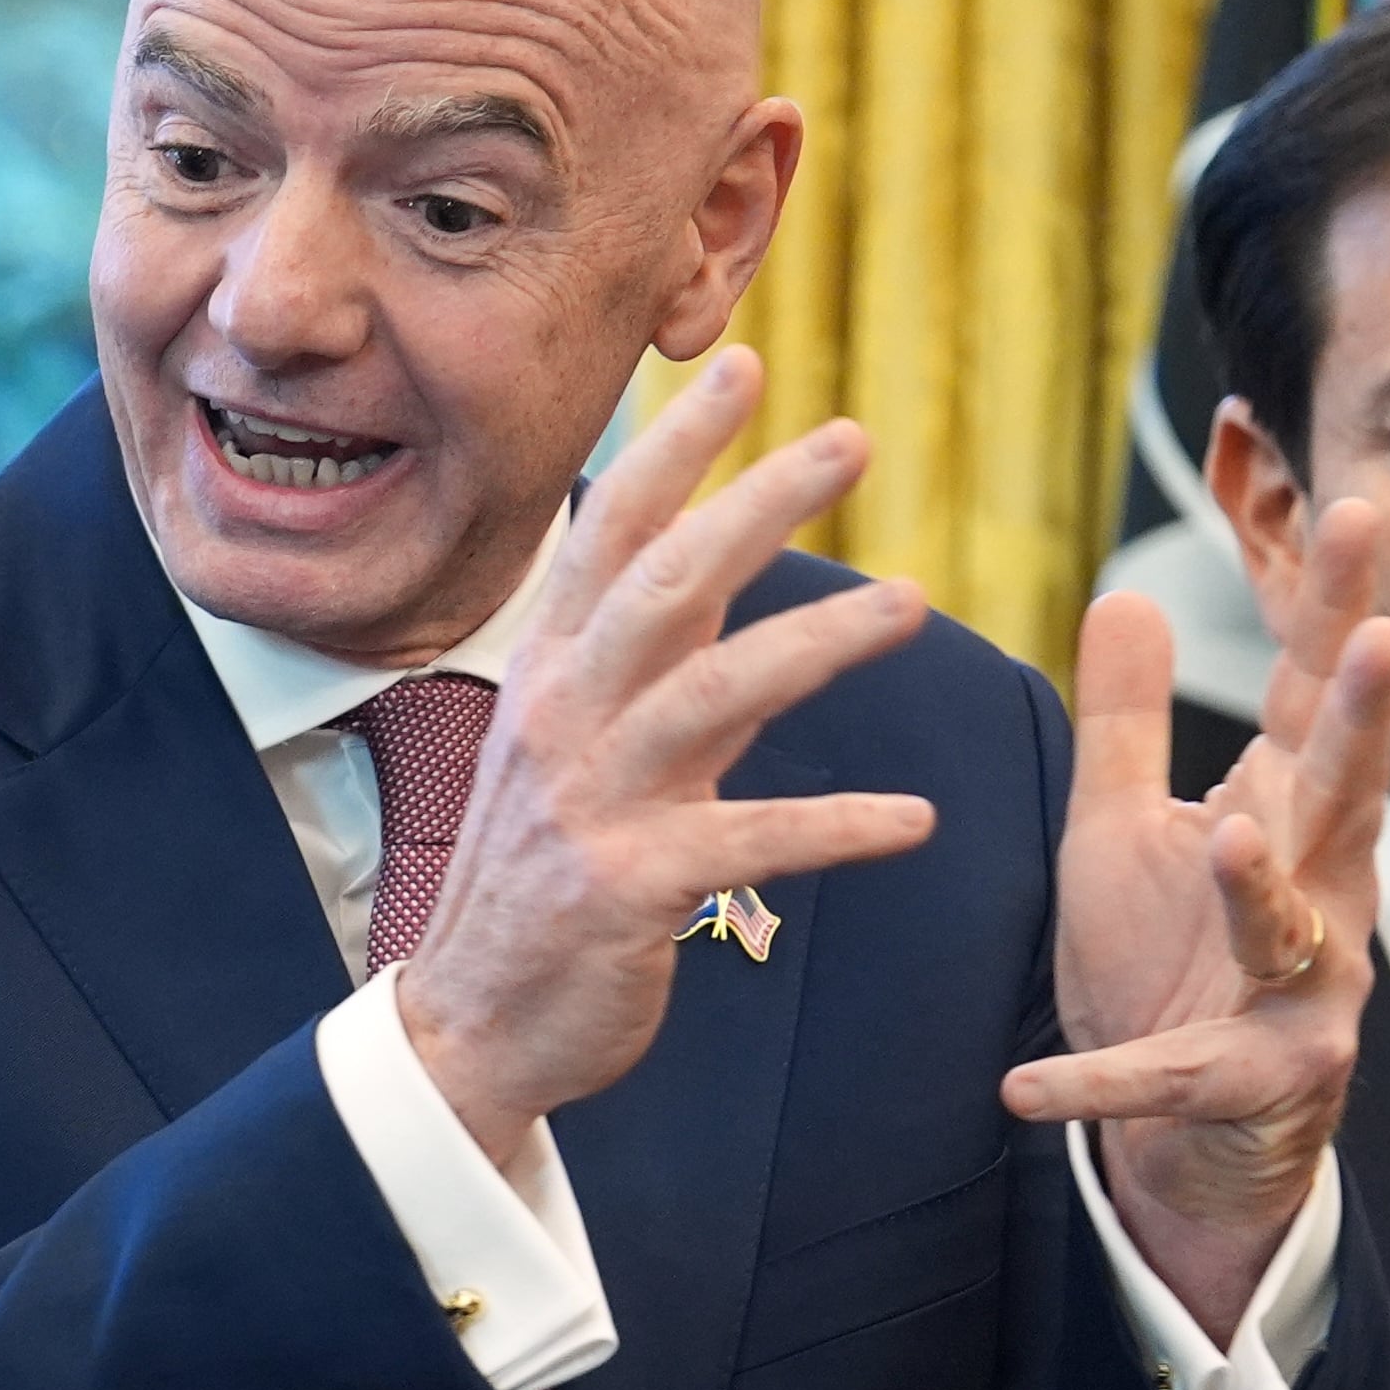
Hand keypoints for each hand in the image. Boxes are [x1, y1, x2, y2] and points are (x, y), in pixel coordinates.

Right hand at [395, 348, 939, 1156]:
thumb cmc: (540, 882)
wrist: (474, 1023)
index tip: (745, 366)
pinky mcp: (628, 888)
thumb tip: (723, 577)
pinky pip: (746, 841)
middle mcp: (563, 723)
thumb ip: (654, 667)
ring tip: (911, 604)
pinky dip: (835, 826)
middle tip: (852, 436)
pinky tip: (915, 821)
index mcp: (552, 678)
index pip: (611, 536)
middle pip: (663, 586)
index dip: (677, 447)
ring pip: (708, 694)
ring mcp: (589, 804)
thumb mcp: (578, 750)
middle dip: (756, 503)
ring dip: (815, 641)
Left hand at [998, 500, 1389, 1339]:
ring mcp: (1299, 994)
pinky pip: (1172, 1079)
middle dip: (1365, 719)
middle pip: (1342, 793)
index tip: (1356, 504)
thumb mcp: (1126, 829)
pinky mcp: (1252, 1086)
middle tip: (1387, 637)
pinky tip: (1022, 1090)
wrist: (1184, 1140)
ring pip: (1288, 930)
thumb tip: (1127, 591)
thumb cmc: (1168, 964)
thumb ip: (1127, 722)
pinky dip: (1100, 1084)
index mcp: (1287, 820)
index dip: (1336, 607)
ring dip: (1259, 885)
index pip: (1316, 698)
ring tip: (1226, 835)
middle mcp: (1318, 896)